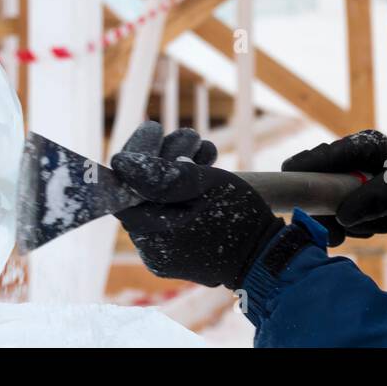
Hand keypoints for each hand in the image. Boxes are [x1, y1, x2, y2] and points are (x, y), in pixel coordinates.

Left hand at [110, 121, 283, 289]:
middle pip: (144, 191)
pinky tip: (205, 170)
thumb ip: (162, 175)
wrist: (267, 257)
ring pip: (160, 201)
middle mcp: (150, 248)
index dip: (139, 153)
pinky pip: (171, 217)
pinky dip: (185, 194)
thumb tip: (119, 163)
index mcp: (152, 233)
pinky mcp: (178, 254)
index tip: (155, 128)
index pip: (124, 186)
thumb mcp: (207, 185)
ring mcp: (163, 253)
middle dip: (166, 157)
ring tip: (206, 151)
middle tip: (191, 137)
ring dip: (179, 171)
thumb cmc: (242, 220)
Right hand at [282, 130, 386, 245]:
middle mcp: (352, 160)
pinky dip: (351, 228)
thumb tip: (341, 216)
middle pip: (319, 181)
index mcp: (364, 145)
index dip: (306, 165)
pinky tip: (373, 226)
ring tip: (374, 225)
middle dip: (327, 210)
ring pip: (327, 205)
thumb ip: (372, 200)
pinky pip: (339, 217)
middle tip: (336, 234)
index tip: (288, 176)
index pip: (328, 153)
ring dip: (344, 222)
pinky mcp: (350, 198)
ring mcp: (349, 180)